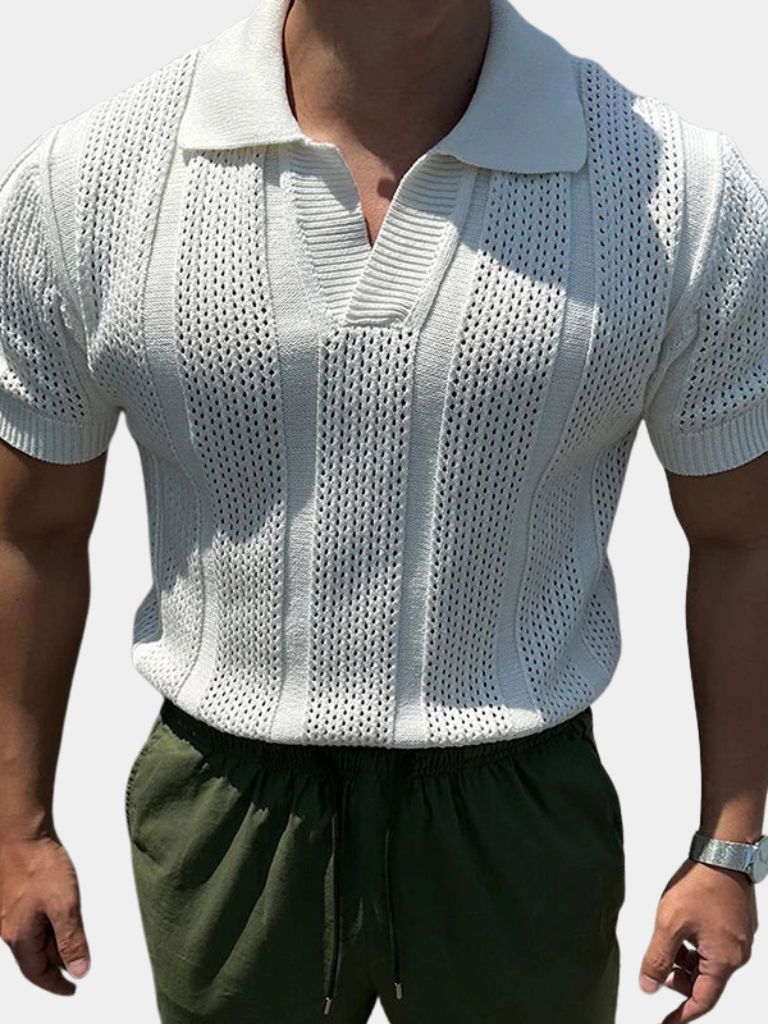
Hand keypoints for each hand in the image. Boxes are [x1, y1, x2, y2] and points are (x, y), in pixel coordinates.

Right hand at [0, 834, 90, 994]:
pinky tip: (57, 910)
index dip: (56, 983)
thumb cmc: (38, 864)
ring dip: (51, 939)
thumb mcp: (64, 905)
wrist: (19, 831)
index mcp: (19, 935)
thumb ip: (72, 940)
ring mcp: (6, 910)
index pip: (37, 972)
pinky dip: (45, 922)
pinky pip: (28, 919)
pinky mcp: (10, 894)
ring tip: (72, 933)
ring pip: (31, 936)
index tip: (71, 989)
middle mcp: (8, 926)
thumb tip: (78, 970)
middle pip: (33, 955)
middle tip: (78, 960)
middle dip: (56, 960)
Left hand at [639, 857, 757, 1021]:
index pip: (702, 1000)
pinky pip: (714, 946)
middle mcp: (737, 953)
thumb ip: (657, 958)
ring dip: (686, 960)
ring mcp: (739, 938)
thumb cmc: (701, 884)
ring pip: (708, 962)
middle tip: (657, 968)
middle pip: (705, 981)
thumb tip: (648, 986)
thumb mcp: (669, 924)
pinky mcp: (737, 924)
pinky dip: (695, 946)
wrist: (723, 852)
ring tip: (667, 942)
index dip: (682, 1014)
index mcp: (724, 960)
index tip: (667, 1023)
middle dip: (680, 979)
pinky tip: (681, 929)